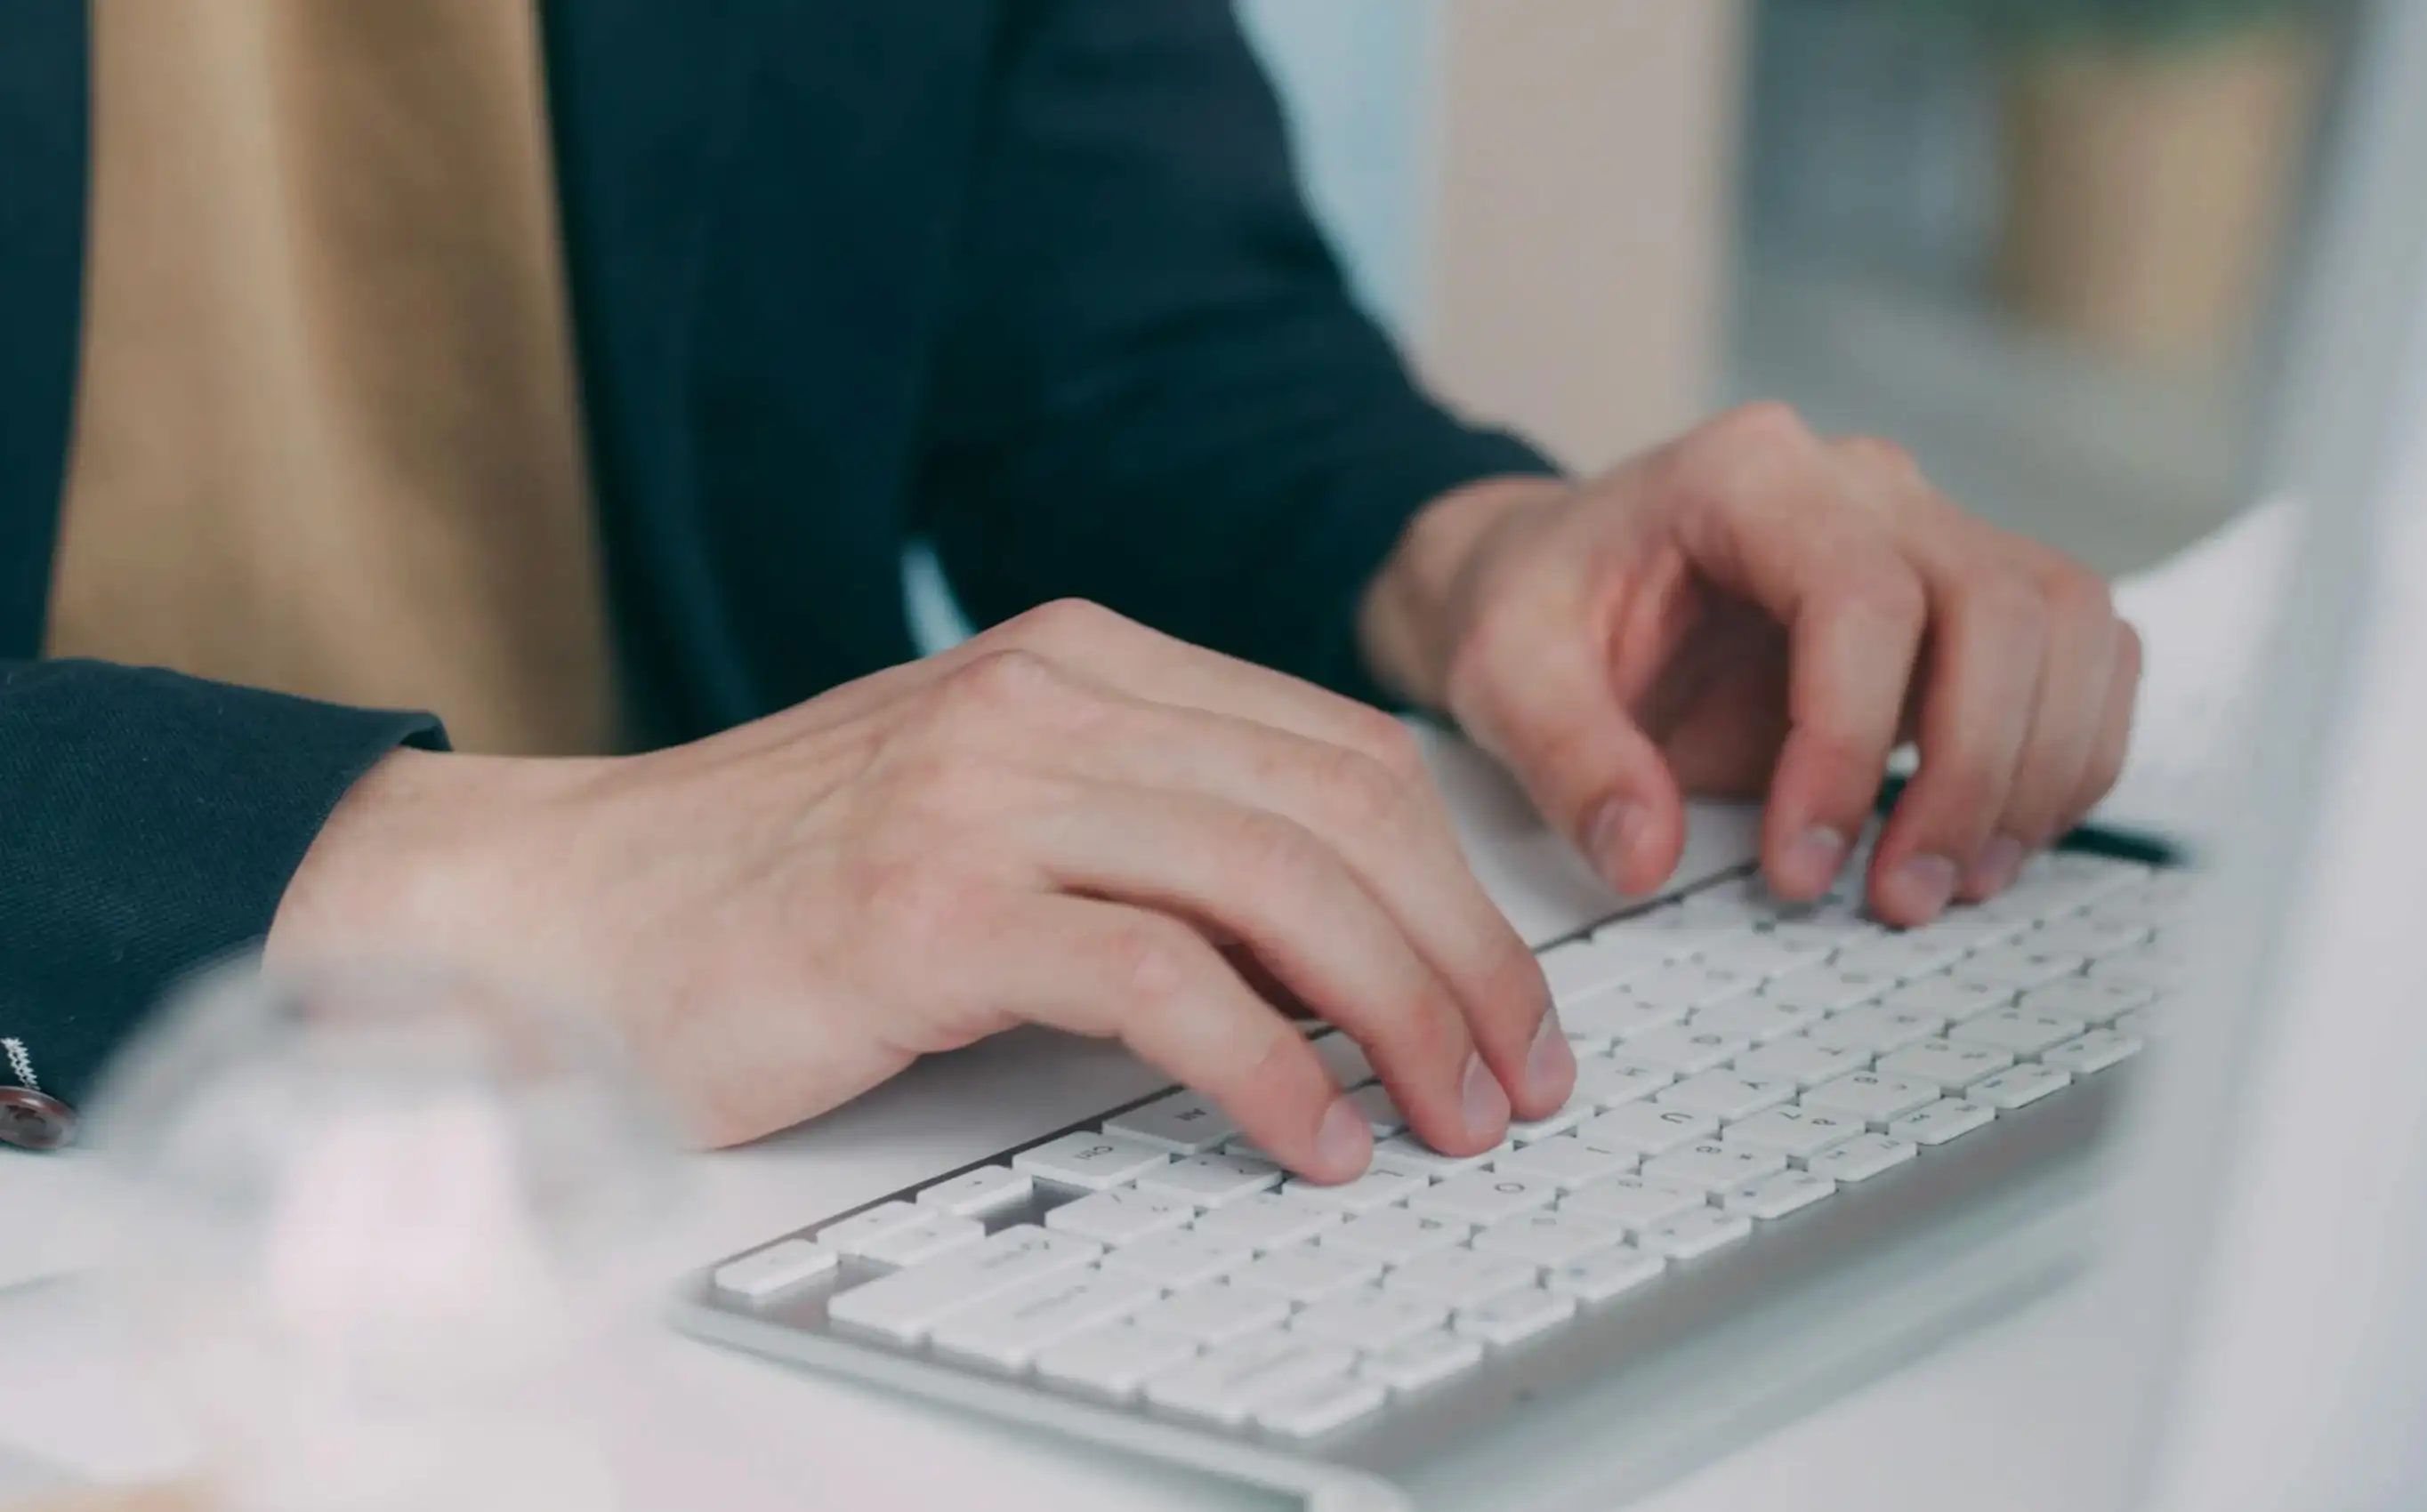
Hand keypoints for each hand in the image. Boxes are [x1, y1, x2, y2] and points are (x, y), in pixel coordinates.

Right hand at [268, 601, 1568, 1177]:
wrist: (557, 912)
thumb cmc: (778, 882)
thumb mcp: (994, 811)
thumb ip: (1151, 835)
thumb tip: (1343, 946)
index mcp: (1083, 659)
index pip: (1342, 750)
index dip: (1459, 879)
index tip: (1509, 992)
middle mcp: (1047, 696)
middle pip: (1343, 809)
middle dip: (1466, 955)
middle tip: (1517, 1073)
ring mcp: (987, 791)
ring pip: (1280, 881)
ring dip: (1400, 1015)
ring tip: (1449, 1117)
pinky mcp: (930, 908)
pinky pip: (1163, 983)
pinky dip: (1269, 1071)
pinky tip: (1312, 1138)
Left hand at [1363, 403, 2140, 924]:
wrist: (1557, 577)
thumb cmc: (1537, 607)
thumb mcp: (1498, 674)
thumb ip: (1564, 759)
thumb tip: (1644, 855)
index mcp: (1745, 476)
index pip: (1863, 596)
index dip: (1851, 744)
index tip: (1799, 866)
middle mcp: (1862, 486)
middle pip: (2000, 605)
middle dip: (1971, 774)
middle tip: (1897, 899)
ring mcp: (1929, 531)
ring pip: (2065, 624)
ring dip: (2037, 770)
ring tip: (1952, 883)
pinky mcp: (1967, 596)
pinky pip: (2080, 652)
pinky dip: (2065, 753)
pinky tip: (1993, 839)